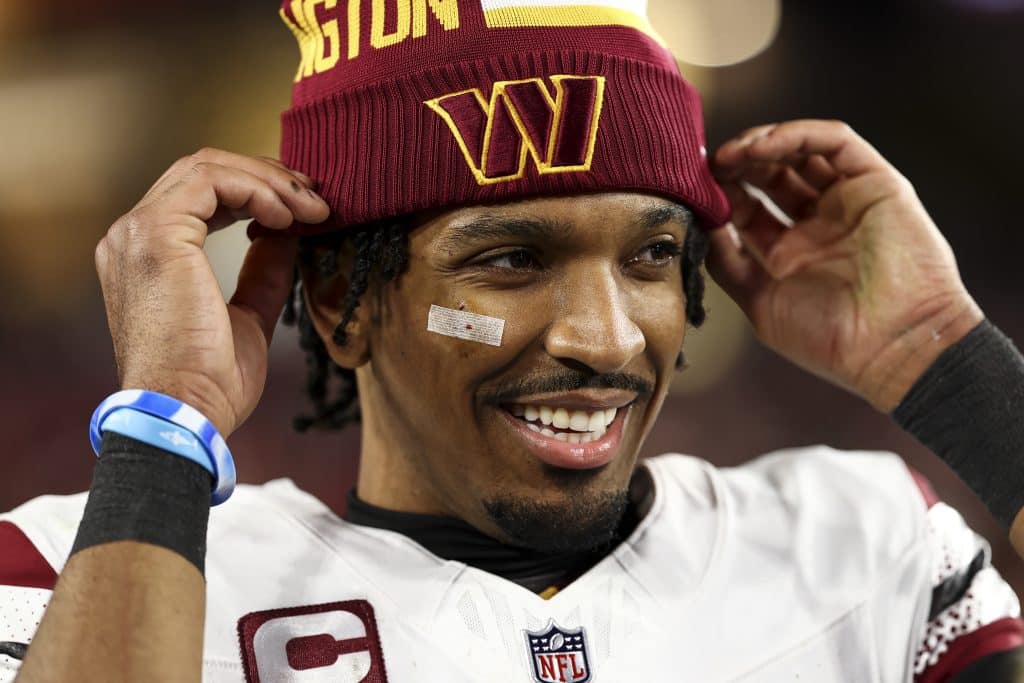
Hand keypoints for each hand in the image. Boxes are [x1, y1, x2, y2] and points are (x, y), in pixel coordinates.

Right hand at [95, 149, 329, 436]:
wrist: (185, 412)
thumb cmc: (210, 381)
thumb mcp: (248, 315)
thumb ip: (261, 270)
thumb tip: (286, 234)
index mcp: (147, 256)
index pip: (200, 195)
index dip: (256, 192)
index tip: (305, 210)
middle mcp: (132, 236)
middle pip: (203, 172)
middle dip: (268, 178)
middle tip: (316, 200)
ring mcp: (138, 231)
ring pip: (208, 167)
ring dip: (269, 182)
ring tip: (312, 209)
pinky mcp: (156, 233)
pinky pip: (211, 181)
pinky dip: (257, 190)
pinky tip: (288, 217)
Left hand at [707, 120, 982, 411]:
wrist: (893, 347)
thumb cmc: (830, 339)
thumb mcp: (761, 302)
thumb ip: (728, 264)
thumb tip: (700, 228)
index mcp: (791, 253)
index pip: (747, 208)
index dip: (720, 194)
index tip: (691, 188)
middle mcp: (818, 223)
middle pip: (770, 175)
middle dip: (736, 165)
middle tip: (709, 164)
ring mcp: (847, 201)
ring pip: (800, 151)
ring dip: (761, 145)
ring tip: (731, 153)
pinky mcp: (876, 182)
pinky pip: (835, 142)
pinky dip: (797, 136)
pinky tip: (763, 147)